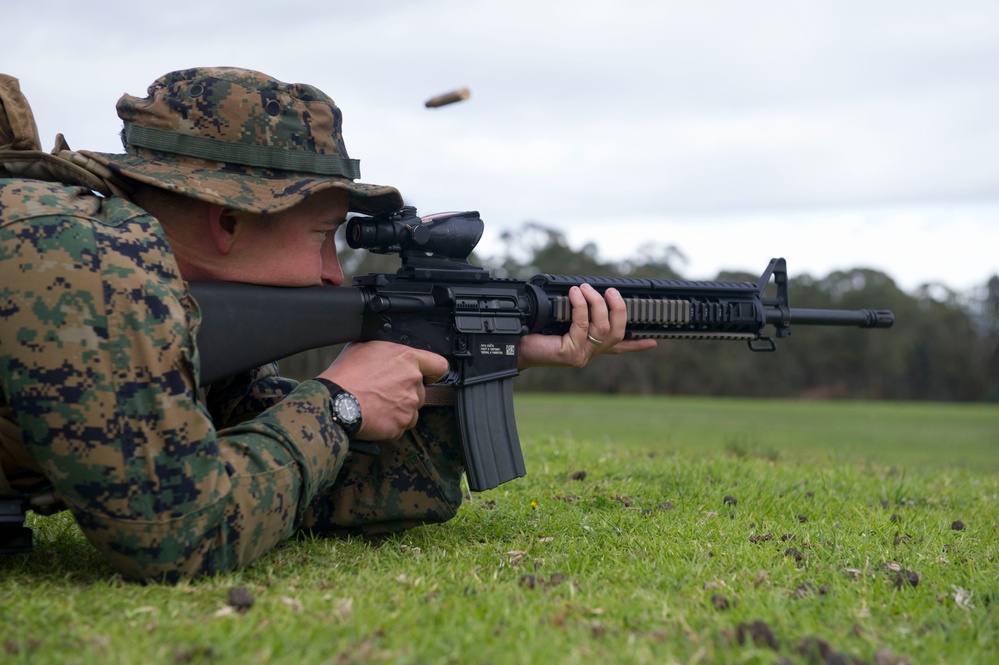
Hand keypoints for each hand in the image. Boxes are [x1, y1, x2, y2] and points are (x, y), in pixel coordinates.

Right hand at [319, 341, 448, 440]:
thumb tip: (384, 352)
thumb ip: (384, 349)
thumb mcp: (363, 347)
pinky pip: (400, 427)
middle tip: (384, 393)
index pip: (438, 365)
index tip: (428, 376)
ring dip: (399, 410)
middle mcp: (413, 380)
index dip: (433, 372)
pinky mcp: (401, 424)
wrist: (335, 402)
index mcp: (406, 358)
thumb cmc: (345, 374)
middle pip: (421, 391)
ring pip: (411, 410)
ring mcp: (409, 404)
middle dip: (406, 393)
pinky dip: (390, 425)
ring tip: (377, 406)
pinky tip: (374, 417)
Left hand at [518, 283, 656, 369]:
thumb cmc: (532, 332)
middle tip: (610, 291)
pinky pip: (582, 325)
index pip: (618, 347)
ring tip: (586, 288)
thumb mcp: (559, 320)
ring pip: (603, 328)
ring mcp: (581, 355)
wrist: (513, 346)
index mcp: (589, 347)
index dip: (637, 345)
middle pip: (617, 332)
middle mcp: (588, 353)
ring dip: (597, 303)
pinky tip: (575, 294)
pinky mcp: (570, 354)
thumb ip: (575, 312)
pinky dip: (581, 306)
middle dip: (618, 308)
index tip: (654, 342)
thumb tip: (585, 290)